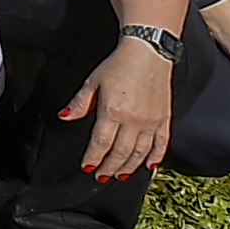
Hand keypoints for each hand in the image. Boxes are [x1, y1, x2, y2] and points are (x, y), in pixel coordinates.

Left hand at [64, 36, 180, 180]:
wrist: (148, 52)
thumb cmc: (120, 65)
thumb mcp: (93, 82)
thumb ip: (79, 103)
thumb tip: (65, 117)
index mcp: (113, 111)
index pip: (100, 143)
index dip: (93, 157)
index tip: (88, 167)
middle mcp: (134, 120)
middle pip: (120, 153)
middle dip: (109, 167)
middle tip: (102, 176)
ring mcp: (151, 121)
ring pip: (140, 153)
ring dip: (129, 167)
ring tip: (120, 175)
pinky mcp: (164, 119)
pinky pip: (161, 144)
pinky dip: (155, 157)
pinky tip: (149, 166)